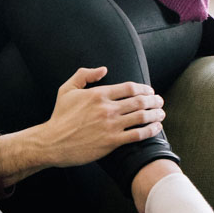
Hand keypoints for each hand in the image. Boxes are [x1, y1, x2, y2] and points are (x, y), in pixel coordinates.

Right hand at [0, 66, 164, 182]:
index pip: (130, 88)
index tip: (150, 91)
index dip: (144, 88)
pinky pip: (137, 135)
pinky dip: (150, 130)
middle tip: (160, 101)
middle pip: (139, 101)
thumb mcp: (67, 89)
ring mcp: (111, 126)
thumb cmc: (60, 116)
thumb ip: (84, 75)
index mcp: (98, 94)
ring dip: (155, 114)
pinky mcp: (112, 142)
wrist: (53, 142)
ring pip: (141, 117)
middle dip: (154, 100)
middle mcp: (107, 109)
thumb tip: (103, 70)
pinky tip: (156, 128)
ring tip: (161, 114)